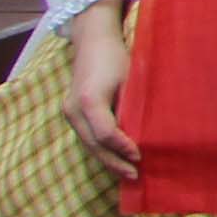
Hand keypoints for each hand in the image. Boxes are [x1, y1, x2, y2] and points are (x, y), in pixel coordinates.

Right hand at [65, 2, 139, 190]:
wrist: (92, 40)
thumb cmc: (116, 56)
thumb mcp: (130, 78)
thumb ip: (134, 104)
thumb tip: (147, 131)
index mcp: (90, 101)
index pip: (106, 133)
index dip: (123, 148)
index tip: (140, 155)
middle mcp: (73, 110)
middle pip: (94, 144)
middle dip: (114, 162)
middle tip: (134, 175)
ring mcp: (68, 112)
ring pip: (87, 143)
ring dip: (106, 159)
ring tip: (126, 172)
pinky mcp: (69, 112)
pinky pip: (85, 136)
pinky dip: (99, 148)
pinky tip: (114, 157)